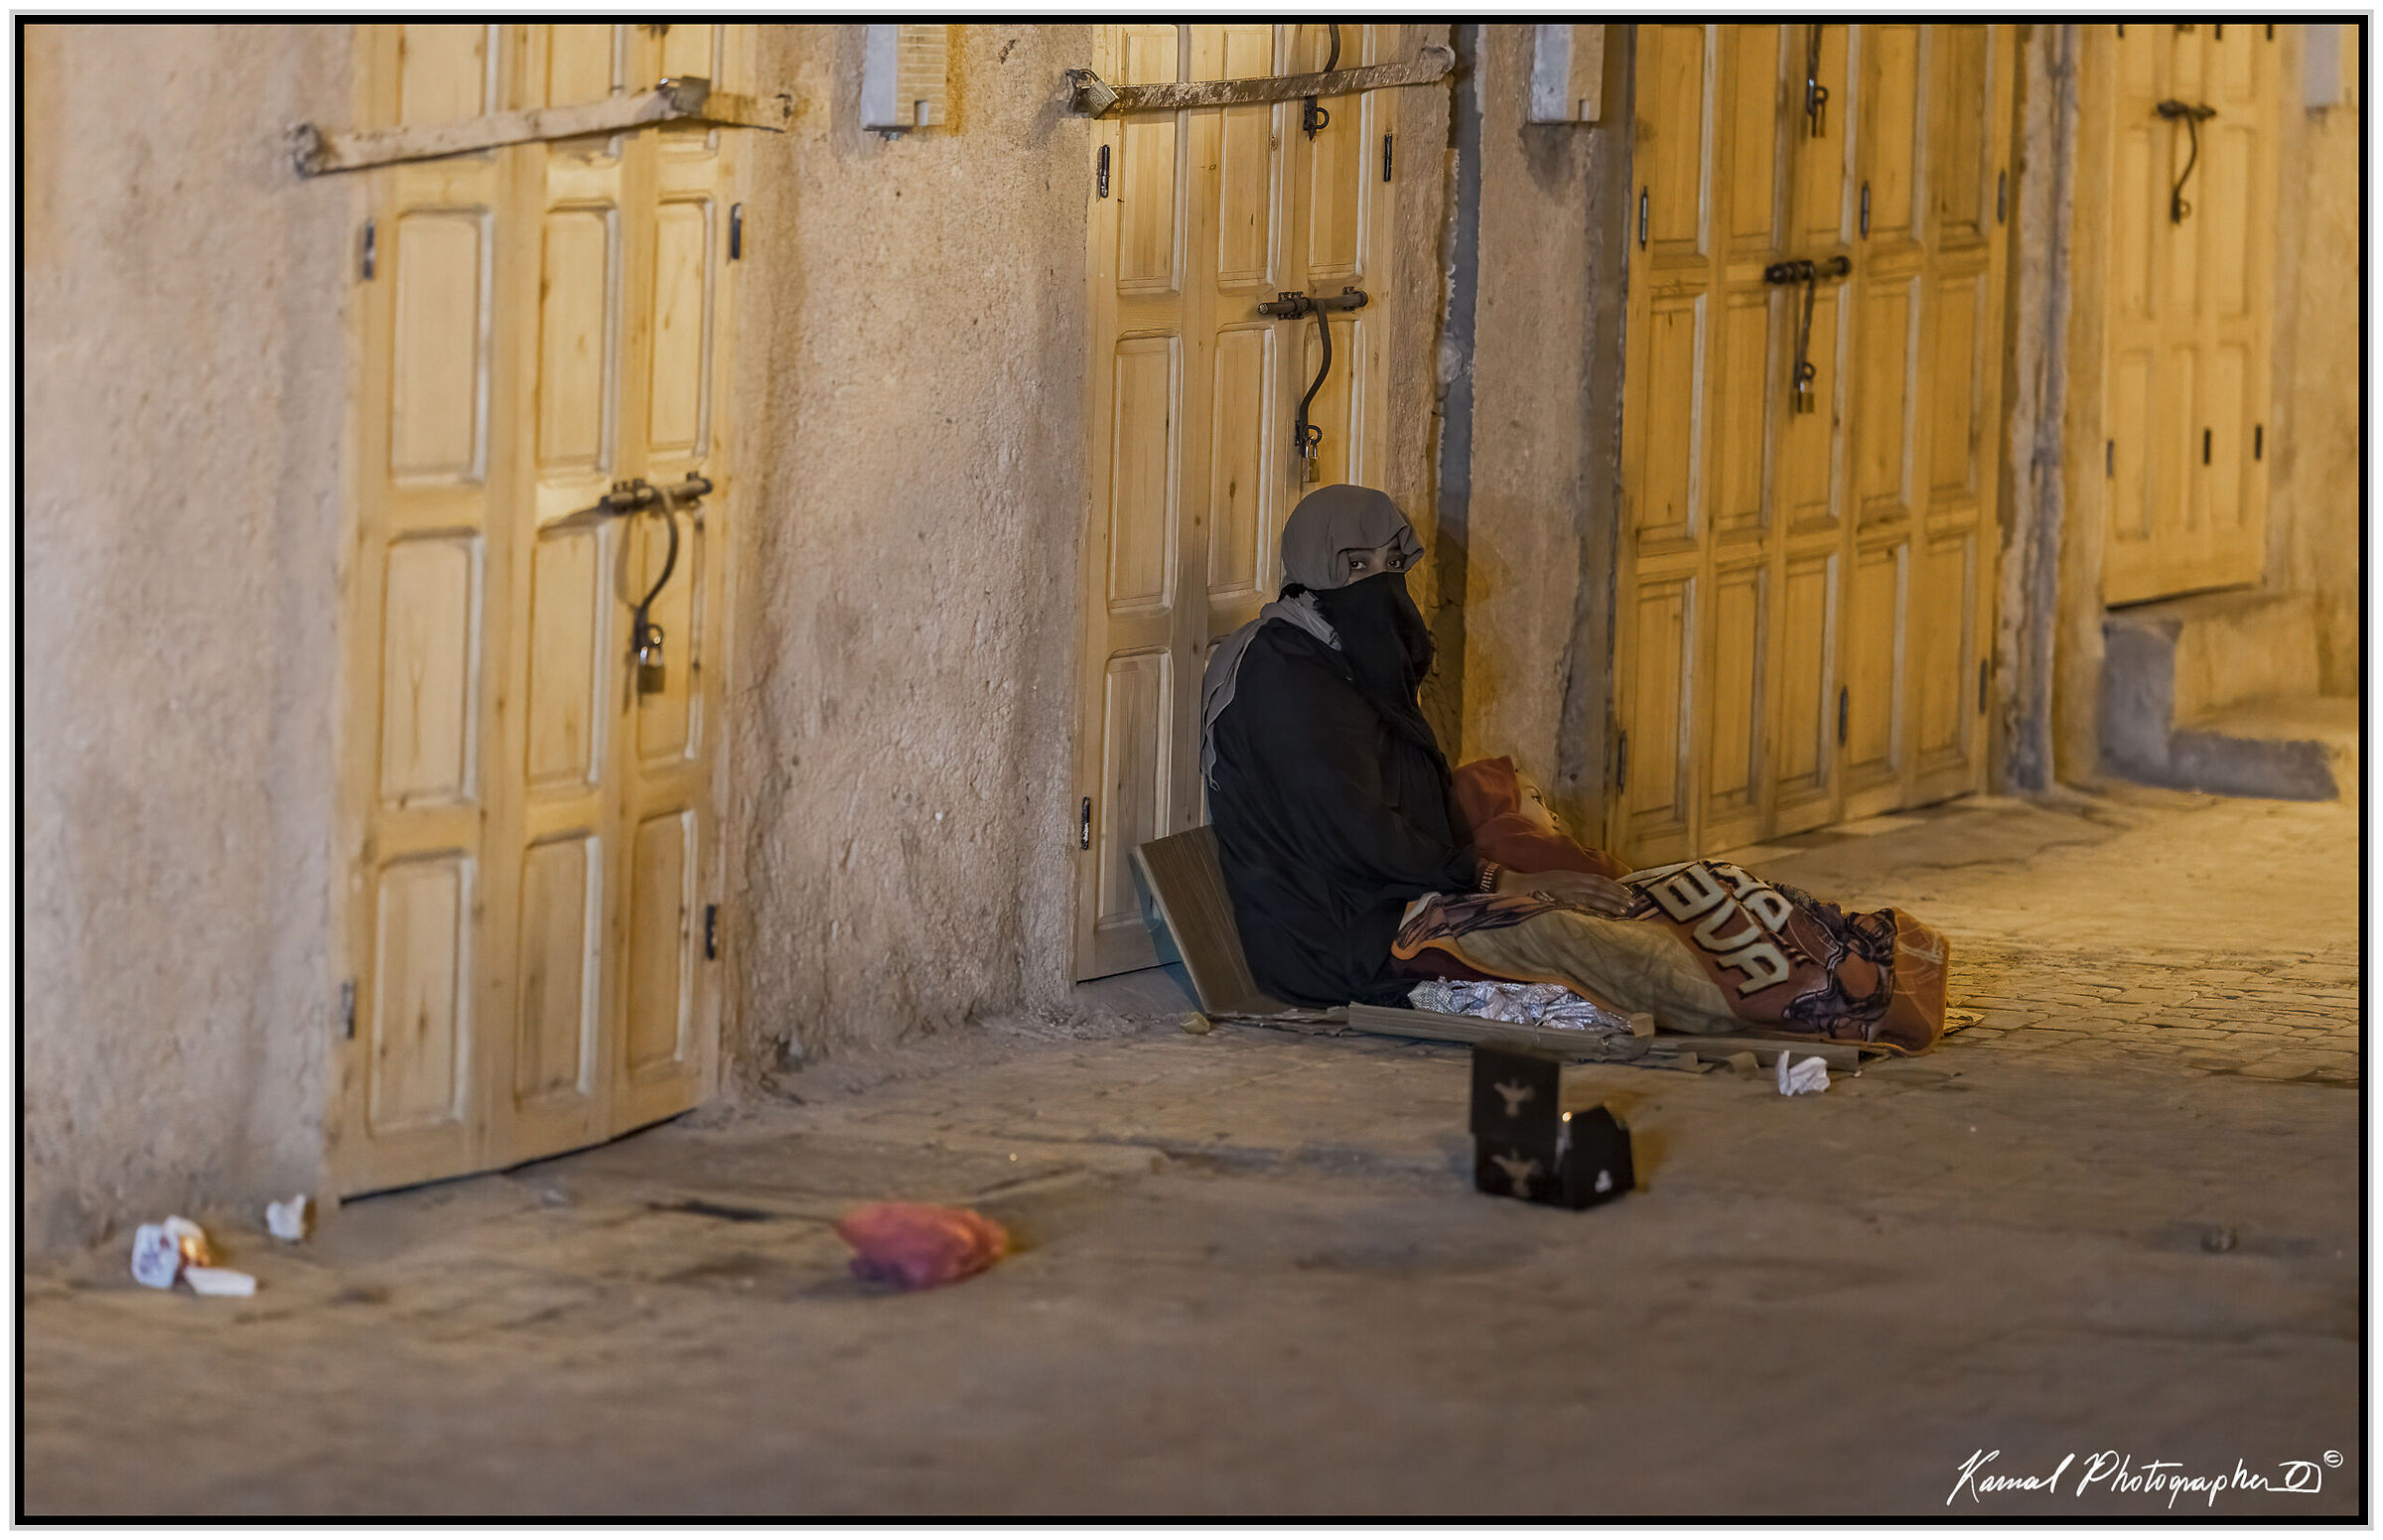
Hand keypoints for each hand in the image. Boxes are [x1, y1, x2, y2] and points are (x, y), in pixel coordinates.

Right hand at [1496, 866, 1634, 916]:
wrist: (1512, 886)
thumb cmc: (1531, 887)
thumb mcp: (1552, 884)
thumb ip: (1567, 888)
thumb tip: (1581, 897)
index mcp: (1570, 875)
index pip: (1597, 880)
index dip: (1613, 886)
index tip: (1627, 892)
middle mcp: (1571, 879)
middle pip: (1600, 886)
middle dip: (1617, 894)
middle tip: (1633, 902)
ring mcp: (1566, 887)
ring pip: (1595, 894)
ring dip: (1612, 901)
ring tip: (1626, 908)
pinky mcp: (1561, 896)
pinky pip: (1582, 902)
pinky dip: (1596, 906)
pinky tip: (1607, 911)